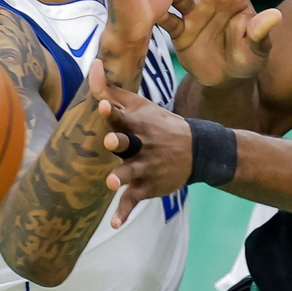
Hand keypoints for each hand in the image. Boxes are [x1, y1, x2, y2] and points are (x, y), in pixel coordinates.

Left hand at [91, 61, 194, 226]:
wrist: (198, 150)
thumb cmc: (160, 124)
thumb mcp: (142, 106)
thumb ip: (113, 90)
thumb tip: (93, 65)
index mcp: (139, 124)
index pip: (123, 116)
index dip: (112, 110)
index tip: (102, 103)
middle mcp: (142, 145)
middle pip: (127, 143)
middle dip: (118, 141)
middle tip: (110, 141)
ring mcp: (145, 167)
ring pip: (131, 173)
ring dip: (122, 177)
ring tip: (112, 182)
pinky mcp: (147, 187)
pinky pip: (133, 200)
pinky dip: (124, 213)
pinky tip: (114, 224)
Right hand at [162, 0, 280, 89]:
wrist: (227, 80)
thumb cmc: (248, 58)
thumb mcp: (258, 47)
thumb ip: (261, 31)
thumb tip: (276, 16)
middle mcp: (211, 0)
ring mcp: (194, 14)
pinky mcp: (180, 31)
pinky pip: (167, 20)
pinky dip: (157, 14)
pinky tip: (146, 6)